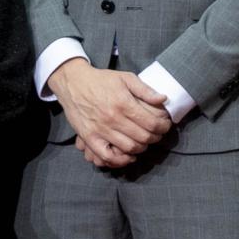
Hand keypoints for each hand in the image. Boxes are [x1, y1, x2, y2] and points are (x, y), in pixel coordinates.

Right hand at [46, 58, 171, 167]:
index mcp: (124, 103)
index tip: (165, 126)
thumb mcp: (126, 77)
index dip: (163, 127)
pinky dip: (120, 160)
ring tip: (145, 142)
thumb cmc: (101, 80)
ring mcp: (100, 130)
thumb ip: (145, 90)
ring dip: (141, 148)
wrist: (73, 82)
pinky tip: (128, 156)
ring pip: (128, 148)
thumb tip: (163, 99)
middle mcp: (113, 118)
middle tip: (158, 135)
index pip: (151, 123)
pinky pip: (106, 156)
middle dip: (155, 138)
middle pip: (143, 137)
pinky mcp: (89, 137)